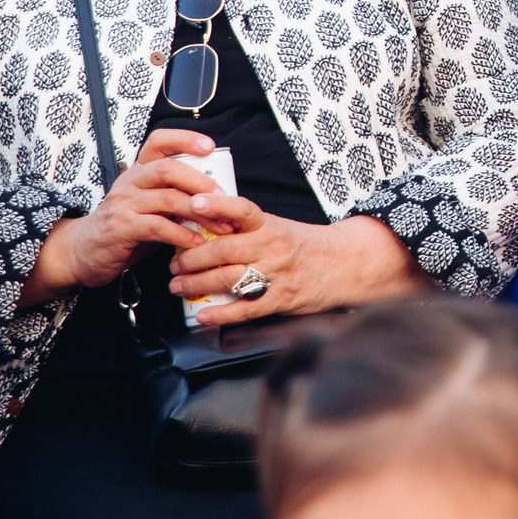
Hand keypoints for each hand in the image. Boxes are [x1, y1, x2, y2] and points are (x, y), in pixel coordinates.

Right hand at [22, 128, 225, 302]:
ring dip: (199, 212)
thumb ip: (174, 196)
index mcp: (138, 171)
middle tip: (223, 196)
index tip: (210, 146)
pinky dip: (182, 234)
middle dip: (200, 181)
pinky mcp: (121, 228)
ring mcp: (123, 204)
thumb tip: (216, 195)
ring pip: (167, 198)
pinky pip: (157, 227)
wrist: (83, 251)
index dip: (185, 139)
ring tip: (220, 224)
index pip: (159, 141)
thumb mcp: (149, 205)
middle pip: (167, 168)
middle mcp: (130, 181)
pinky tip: (197, 242)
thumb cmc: (125, 227)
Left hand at [169, 206, 429, 324]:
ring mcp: (277, 274)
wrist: (344, 264)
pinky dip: (221, 314)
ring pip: (229, 279)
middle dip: (191, 258)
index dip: (217, 205)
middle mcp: (273, 248)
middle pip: (224, 250)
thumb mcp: (279, 227)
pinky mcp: (281, 299)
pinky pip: (246, 309)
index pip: (242, 210)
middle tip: (173, 265)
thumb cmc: (304, 245)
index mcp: (271, 225)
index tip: (193, 203)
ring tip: (178, 287)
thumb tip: (205, 225)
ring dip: (197, 285)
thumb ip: (246, 228)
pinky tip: (203, 315)